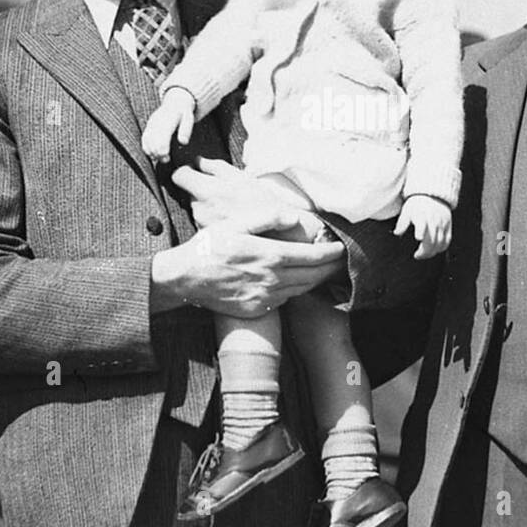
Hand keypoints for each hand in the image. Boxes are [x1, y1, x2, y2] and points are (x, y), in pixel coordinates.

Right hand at [141, 88, 195, 162]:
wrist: (175, 102)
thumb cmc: (183, 113)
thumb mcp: (189, 119)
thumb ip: (186, 130)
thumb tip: (183, 142)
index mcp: (167, 121)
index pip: (161, 140)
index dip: (163, 152)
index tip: (168, 158)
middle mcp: (156, 122)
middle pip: (152, 144)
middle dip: (158, 155)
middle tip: (166, 159)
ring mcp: (150, 124)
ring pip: (146, 142)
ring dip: (152, 152)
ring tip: (162, 156)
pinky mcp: (148, 127)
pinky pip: (144, 139)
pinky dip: (148, 148)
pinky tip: (155, 152)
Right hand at [150, 216, 343, 318]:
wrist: (184, 278)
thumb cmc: (209, 246)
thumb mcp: (235, 223)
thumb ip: (267, 217)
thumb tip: (294, 217)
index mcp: (269, 256)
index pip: (312, 257)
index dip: (331, 253)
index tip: (341, 248)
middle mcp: (271, 280)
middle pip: (313, 276)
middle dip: (329, 268)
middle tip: (339, 260)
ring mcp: (264, 298)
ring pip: (301, 290)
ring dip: (315, 280)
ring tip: (324, 270)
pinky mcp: (257, 309)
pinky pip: (284, 300)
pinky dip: (294, 289)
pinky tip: (294, 280)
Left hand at [172, 157, 319, 238]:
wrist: (276, 231)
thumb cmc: (261, 201)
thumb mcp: (240, 176)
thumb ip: (214, 167)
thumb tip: (197, 161)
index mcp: (206, 189)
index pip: (179, 175)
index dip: (186, 171)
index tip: (193, 171)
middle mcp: (200, 208)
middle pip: (188, 192)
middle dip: (200, 189)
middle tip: (221, 190)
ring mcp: (202, 224)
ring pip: (196, 207)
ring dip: (207, 205)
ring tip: (230, 206)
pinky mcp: (208, 237)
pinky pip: (204, 222)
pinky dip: (213, 219)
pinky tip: (230, 219)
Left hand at [394, 194, 451, 259]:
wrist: (432, 195)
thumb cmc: (417, 204)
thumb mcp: (406, 210)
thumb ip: (402, 223)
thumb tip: (397, 233)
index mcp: (422, 215)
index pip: (422, 224)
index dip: (421, 231)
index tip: (418, 238)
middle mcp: (433, 220)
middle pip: (432, 239)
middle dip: (425, 251)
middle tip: (417, 255)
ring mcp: (442, 224)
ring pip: (440, 242)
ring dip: (432, 252)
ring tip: (424, 254)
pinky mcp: (448, 226)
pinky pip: (447, 240)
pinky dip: (441, 248)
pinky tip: (435, 250)